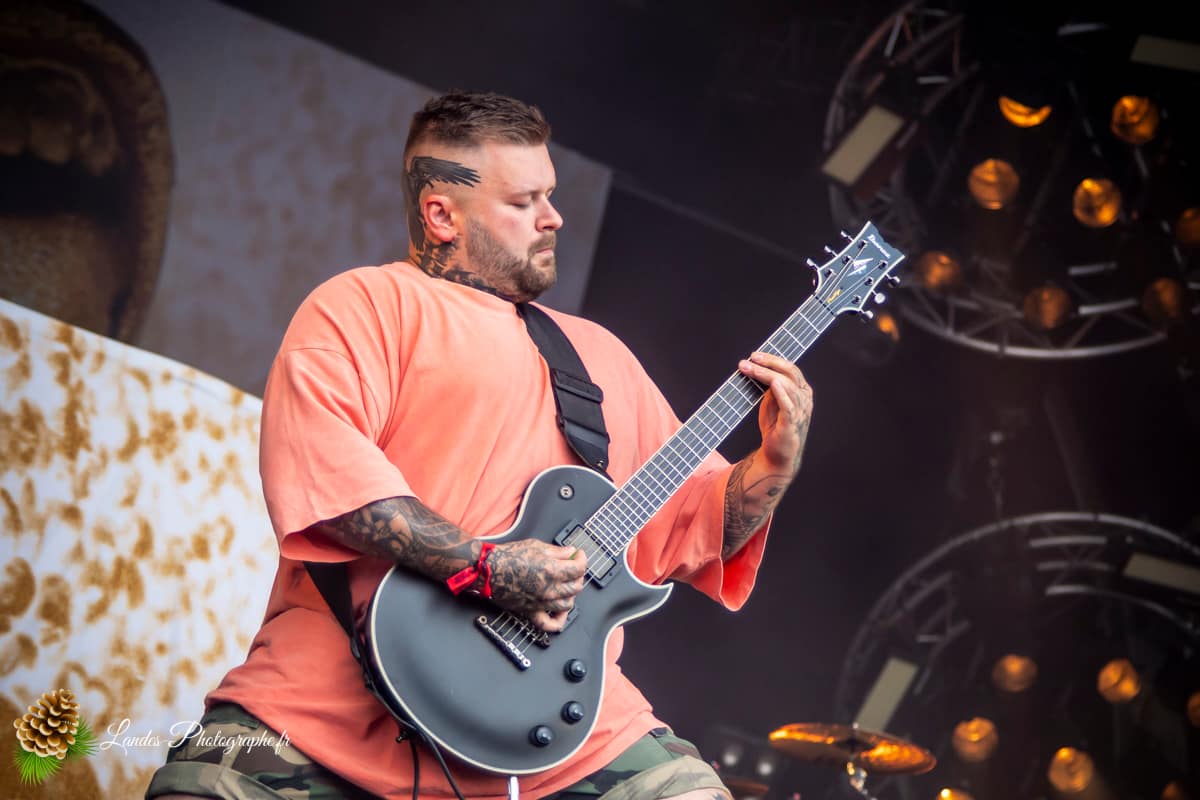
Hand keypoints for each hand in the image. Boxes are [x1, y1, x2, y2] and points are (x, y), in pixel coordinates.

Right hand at [487, 540, 587, 631]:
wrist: (488, 570)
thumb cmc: (507, 557)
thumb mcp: (535, 546)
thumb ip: (557, 551)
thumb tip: (570, 552)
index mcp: (552, 570)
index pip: (578, 568)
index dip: (582, 559)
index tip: (578, 555)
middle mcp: (549, 589)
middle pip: (576, 586)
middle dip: (578, 575)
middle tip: (573, 567)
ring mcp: (541, 602)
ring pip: (568, 604)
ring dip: (571, 594)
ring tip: (567, 585)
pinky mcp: (531, 611)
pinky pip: (548, 624)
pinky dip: (558, 621)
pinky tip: (560, 613)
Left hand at [737, 351, 812, 475]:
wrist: (777, 454)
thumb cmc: (775, 426)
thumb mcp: (771, 400)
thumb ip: (769, 385)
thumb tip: (755, 366)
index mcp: (802, 391)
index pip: (790, 368)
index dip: (772, 359)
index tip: (754, 355)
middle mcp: (804, 399)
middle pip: (789, 373)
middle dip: (768, 363)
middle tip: (750, 359)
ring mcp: (800, 411)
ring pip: (787, 386)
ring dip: (766, 375)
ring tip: (750, 369)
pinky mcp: (792, 424)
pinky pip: (789, 406)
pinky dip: (782, 393)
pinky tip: (773, 383)